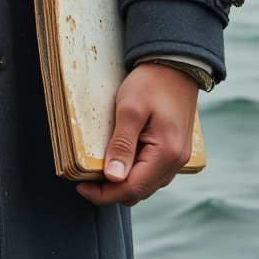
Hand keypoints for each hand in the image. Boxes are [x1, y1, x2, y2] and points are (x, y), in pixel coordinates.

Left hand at [77, 62, 197, 207]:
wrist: (175, 65)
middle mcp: (176, 162)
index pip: (131, 188)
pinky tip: (120, 160)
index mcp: (166, 154)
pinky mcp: (175, 150)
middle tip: (86, 180)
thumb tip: (112, 178)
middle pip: (139, 191)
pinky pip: (153, 173)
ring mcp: (178, 158)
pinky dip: (134, 173)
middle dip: (111, 191)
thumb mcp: (130, 110)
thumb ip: (122, 145)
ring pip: (146, 185)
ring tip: (100, 170)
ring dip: (123, 183)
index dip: (104, 194)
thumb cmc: (151, 83)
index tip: (81, 187)